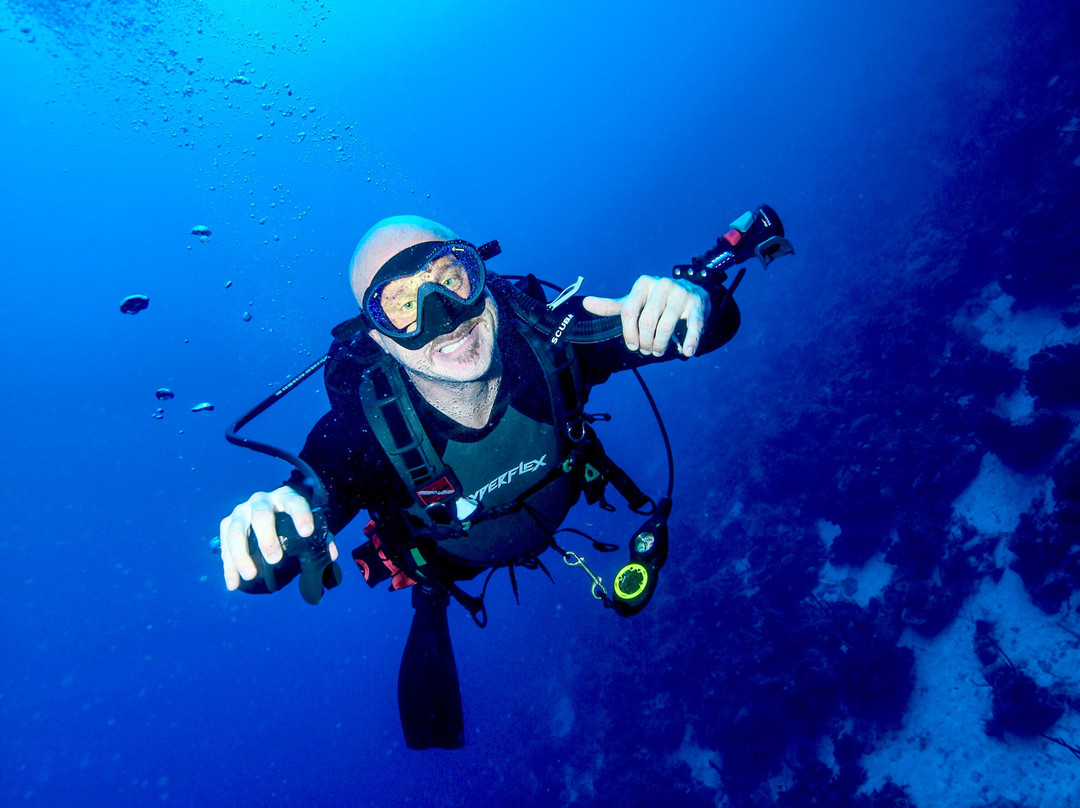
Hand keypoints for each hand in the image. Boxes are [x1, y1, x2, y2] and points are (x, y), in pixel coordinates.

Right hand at [219, 486, 337, 590]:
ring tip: (250, 575)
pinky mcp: (228, 523)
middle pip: (262, 516)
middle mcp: (261, 501)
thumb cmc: (293, 518)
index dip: (301, 516)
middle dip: (267, 538)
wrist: (271, 505)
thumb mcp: (308, 521)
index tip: (306, 532)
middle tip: (275, 559)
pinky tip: (233, 583)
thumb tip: (331, 554)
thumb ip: (322, 537)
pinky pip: (224, 544)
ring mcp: (242, 511)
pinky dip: (228, 566)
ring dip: (241, 555)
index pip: (295, 503)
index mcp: (286, 498)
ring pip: (236, 530)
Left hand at [583, 276, 710, 356]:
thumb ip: (613, 306)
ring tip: (659, 351)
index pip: (629, 312)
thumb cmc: (657, 300)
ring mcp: (681, 293)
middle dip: (645, 342)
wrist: (692, 291)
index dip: (629, 333)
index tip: (632, 346)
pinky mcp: (697, 303)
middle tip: (647, 351)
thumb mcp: (635, 301)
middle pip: (647, 322)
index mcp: (643, 284)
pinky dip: (690, 341)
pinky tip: (686, 352)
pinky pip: (693, 326)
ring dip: (661, 345)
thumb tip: (586, 303)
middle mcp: (662, 284)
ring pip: (666, 326)